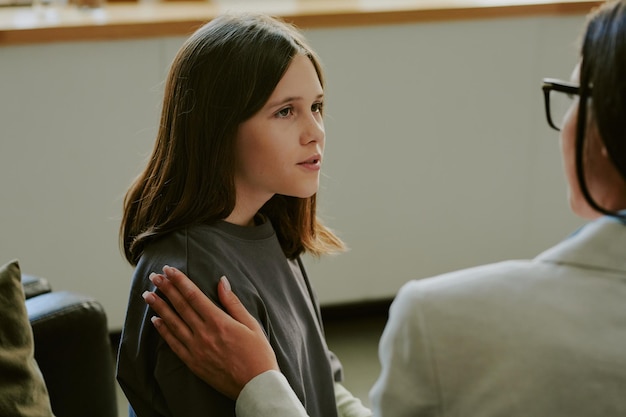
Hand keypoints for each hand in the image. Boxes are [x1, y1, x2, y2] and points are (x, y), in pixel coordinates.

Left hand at [142, 266, 278, 399]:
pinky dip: (163, 331)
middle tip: (154, 276)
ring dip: (159, 307)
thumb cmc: (258, 354)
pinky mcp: (193, 362)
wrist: (256, 386)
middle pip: (180, 306)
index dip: (179, 281)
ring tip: (148, 295)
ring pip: (172, 323)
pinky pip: (174, 344)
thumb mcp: (251, 324)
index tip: (169, 270)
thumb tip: (222, 281)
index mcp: (219, 321)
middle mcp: (204, 333)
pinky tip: (156, 321)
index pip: (193, 295)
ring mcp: (196, 349)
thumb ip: (233, 302)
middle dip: (166, 289)